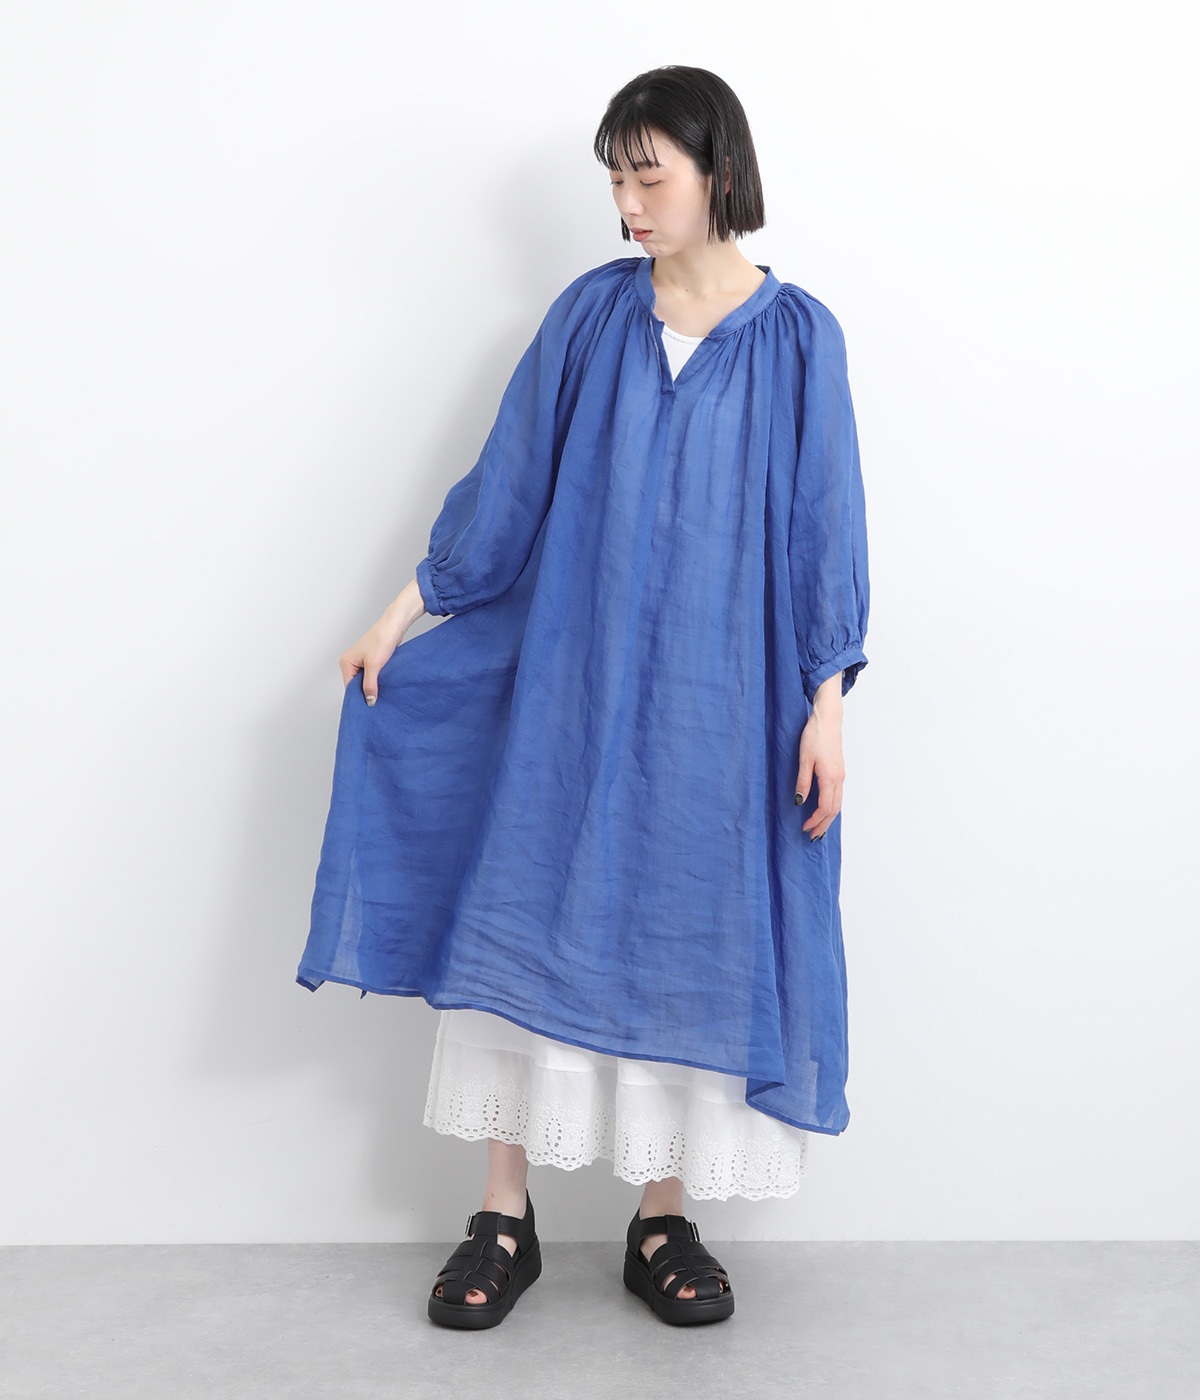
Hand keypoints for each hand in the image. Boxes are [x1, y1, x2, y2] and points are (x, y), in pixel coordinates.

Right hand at [339, 577, 425, 704]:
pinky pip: (372, 674)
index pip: (349, 687)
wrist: (395, 624)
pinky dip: (378, 679)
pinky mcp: (371, 659)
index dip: (359, 697)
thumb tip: (369, 701)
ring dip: (374, 685)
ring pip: (366, 680)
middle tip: (378, 702)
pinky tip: (386, 684)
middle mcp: (350, 662)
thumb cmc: (382, 639)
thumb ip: (370, 685)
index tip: (369, 707)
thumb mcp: (375, 665)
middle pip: (357, 684)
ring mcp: (361, 660)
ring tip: (383, 693)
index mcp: (346, 662)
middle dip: (367, 692)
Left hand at [795, 681, 844, 840]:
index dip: (815, 821)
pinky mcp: (839, 770)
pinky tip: (823, 809)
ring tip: (818, 827)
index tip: (804, 827)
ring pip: (838, 803)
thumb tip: (800, 802)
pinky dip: (831, 806)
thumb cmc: (814, 736)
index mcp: (830, 778)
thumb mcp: (804, 759)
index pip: (825, 808)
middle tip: (812, 836)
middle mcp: (839, 779)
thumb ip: (803, 782)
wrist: (828, 719)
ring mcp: (841, 774)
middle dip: (824, 825)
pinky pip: (838, 795)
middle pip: (834, 809)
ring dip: (828, 817)